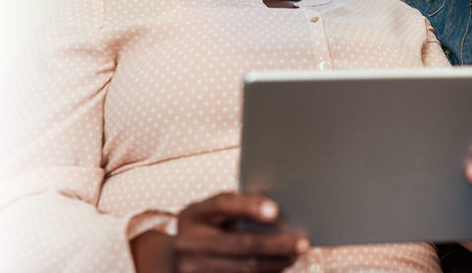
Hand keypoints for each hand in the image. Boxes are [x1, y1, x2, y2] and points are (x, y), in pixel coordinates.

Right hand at [131, 192, 308, 271]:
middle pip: (240, 244)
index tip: (275, 210)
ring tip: (295, 256)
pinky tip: (279, 268)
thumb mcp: (208, 213)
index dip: (248, 207)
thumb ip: (235, 208)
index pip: (223, 205)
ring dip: (274, 264)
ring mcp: (193, 269)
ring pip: (243, 268)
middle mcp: (189, 243)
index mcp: (193, 215)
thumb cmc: (201, 228)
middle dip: (275, 245)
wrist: (170, 260)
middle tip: (301, 243)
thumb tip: (277, 213)